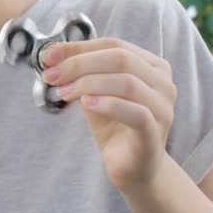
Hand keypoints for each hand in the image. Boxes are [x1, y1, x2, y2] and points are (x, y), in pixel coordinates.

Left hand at [42, 38, 176, 192]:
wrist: (131, 167)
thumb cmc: (113, 126)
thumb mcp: (93, 93)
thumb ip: (79, 73)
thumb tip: (51, 55)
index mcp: (151, 66)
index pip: (114, 44)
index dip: (79, 47)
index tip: (49, 57)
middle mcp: (163, 83)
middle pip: (121, 58)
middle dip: (80, 64)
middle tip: (52, 76)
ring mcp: (163, 108)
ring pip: (127, 82)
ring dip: (88, 83)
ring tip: (64, 93)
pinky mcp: (155, 134)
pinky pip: (136, 113)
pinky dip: (108, 104)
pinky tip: (85, 104)